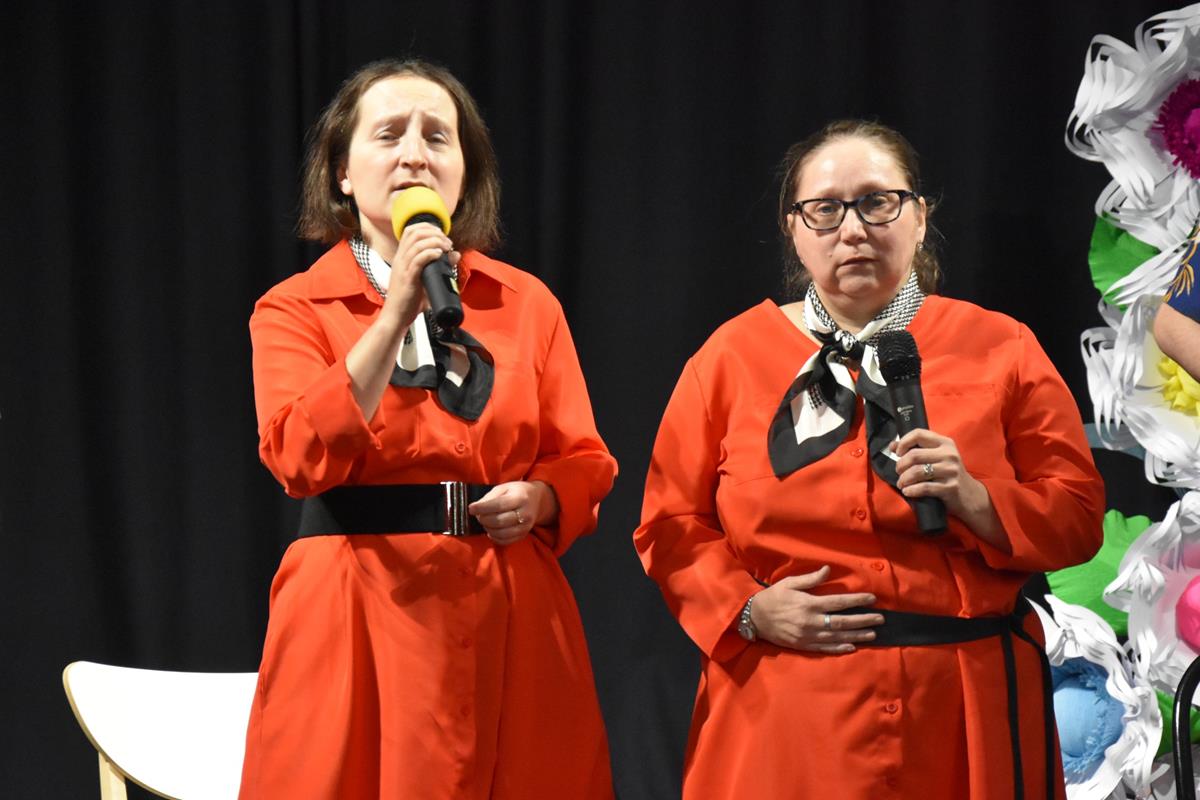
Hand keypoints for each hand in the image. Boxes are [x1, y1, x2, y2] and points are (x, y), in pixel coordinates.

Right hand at [381, 222, 457, 327]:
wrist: (396, 317)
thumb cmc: (410, 300)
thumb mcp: (425, 279)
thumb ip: (439, 266)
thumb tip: (455, 254)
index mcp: (402, 257)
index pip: (410, 231)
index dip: (428, 227)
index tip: (442, 235)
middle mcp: (400, 259)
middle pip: (414, 233)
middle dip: (434, 233)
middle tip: (447, 243)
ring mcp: (403, 268)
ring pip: (417, 244)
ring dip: (435, 242)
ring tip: (446, 248)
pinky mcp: (407, 279)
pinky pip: (418, 260)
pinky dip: (430, 254)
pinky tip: (439, 255)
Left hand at [468, 480, 558, 545]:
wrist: (537, 500)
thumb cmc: (516, 492)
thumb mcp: (504, 488)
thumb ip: (490, 497)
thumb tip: (476, 508)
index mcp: (520, 498)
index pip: (498, 505)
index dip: (482, 508)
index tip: (471, 508)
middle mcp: (525, 513)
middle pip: (499, 521)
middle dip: (484, 519)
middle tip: (478, 515)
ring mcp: (525, 526)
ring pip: (501, 533)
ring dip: (488, 529)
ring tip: (485, 522)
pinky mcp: (523, 535)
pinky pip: (506, 541)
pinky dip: (494, 537)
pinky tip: (491, 531)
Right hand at [749, 566, 881, 652]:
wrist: (754, 618)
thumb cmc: (773, 597)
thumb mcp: (789, 583)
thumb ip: (810, 579)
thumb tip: (828, 570)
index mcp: (809, 604)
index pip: (838, 602)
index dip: (857, 600)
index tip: (872, 599)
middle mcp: (811, 621)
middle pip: (843, 621)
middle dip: (863, 620)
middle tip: (880, 619)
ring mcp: (808, 635)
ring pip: (838, 637)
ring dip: (857, 635)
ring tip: (873, 634)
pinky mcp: (804, 645)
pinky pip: (826, 648)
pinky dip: (840, 648)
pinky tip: (852, 647)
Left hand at [891, 428, 1004, 545]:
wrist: (970, 495)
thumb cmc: (948, 473)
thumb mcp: (937, 457)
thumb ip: (916, 449)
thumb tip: (892, 445)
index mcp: (945, 443)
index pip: (919, 434)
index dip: (903, 442)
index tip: (898, 453)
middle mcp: (949, 454)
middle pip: (914, 455)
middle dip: (900, 465)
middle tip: (899, 472)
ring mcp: (951, 471)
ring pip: (916, 472)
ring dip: (903, 479)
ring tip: (902, 484)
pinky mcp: (950, 487)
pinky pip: (924, 487)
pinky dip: (911, 490)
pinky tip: (907, 491)